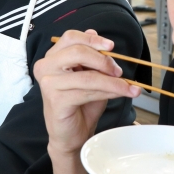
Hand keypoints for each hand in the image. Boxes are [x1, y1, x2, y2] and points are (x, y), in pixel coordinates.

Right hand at [33, 30, 140, 173]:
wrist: (71, 136)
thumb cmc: (79, 106)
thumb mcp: (90, 76)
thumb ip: (92, 58)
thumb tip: (98, 39)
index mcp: (52, 58)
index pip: (71, 37)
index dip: (93, 39)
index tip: (111, 46)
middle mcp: (45, 67)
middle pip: (78, 51)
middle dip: (104, 60)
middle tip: (119, 71)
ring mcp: (48, 84)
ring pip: (88, 75)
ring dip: (112, 81)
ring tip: (128, 86)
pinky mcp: (56, 100)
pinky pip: (88, 91)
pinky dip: (109, 91)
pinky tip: (120, 93)